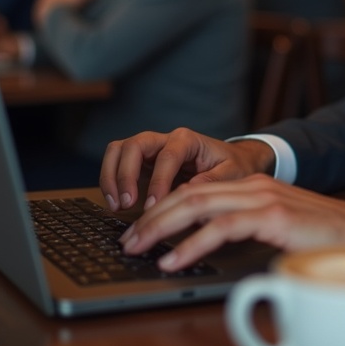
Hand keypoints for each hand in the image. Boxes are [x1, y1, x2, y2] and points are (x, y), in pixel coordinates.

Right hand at [99, 128, 275, 211]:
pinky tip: (116, 203)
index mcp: (188, 140)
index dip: (158, 181)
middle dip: (126, 174)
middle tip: (128, 203)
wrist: (233, 160)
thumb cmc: (233, 166)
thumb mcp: (233, 173)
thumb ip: (214, 180)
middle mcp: (165, 139)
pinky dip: (111, 180)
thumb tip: (188, 194)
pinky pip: (118, 162)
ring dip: (112, 176)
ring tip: (116, 205)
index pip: (167, 156)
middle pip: (135, 145)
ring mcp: (151, 149)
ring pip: (120, 149)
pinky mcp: (142, 162)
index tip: (153, 206)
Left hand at [119, 175, 344, 270]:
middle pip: (187, 194)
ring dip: (160, 228)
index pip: (196, 191)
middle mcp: (253, 185)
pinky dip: (190, 244)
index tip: (141, 231)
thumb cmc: (323, 238)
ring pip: (196, 205)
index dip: (163, 209)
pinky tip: (172, 259)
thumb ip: (246, 229)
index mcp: (253, 186)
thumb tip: (209, 246)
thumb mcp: (277, 229)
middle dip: (151, 217)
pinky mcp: (271, 215)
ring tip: (137, 248)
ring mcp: (262, 197)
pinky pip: (220, 226)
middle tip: (126, 239)